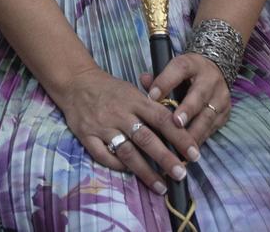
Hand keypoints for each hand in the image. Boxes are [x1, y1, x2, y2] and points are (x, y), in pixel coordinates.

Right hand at [57, 65, 198, 195]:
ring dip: (145, 171)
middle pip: (146, 138)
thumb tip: (177, 127)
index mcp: (134, 100)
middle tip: (181, 174)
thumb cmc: (110, 88)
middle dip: (166, 158)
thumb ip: (151, 107)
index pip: (162, 119)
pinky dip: (117, 166)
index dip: (180, 137)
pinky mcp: (87, 136)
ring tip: (161, 187)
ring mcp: (102, 126)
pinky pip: (103, 155)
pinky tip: (130, 173)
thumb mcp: (132, 90)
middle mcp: (120, 114)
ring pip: (127, 152)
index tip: (194, 153)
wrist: (75, 82)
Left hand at [140, 53, 232, 149]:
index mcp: (192, 64)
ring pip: (208, 115)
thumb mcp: (173, 70)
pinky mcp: (225, 112)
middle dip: (187, 110)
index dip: (165, 82)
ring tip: (183, 144)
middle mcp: (209, 79)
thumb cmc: (186, 75)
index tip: (152, 97)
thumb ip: (158, 78)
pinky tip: (190, 148)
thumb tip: (144, 80)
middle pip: (199, 94)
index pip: (180, 68)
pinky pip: (213, 127)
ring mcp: (220, 96)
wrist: (214, 72)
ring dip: (195, 131)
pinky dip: (201, 138)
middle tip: (176, 123)